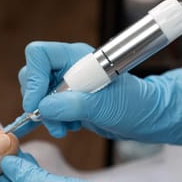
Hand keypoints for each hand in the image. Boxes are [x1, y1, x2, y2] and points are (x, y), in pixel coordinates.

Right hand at [19, 41, 181, 143]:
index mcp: (78, 58)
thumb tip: (44, 107)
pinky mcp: (69, 101)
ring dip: (47, 115)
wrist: (149, 119)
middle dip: (38, 100)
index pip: (40, 54)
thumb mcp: (108, 106)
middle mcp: (70, 68)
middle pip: (32, 74)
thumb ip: (75, 105)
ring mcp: (69, 84)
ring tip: (66, 127)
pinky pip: (48, 108)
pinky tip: (71, 126)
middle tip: (52, 120)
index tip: (37, 103)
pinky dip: (54, 121)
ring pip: (38, 95)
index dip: (32, 78)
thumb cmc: (138, 105)